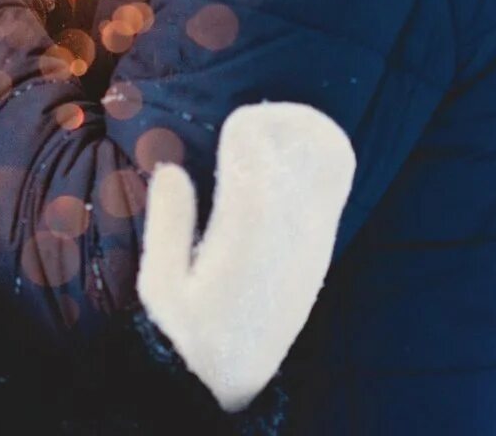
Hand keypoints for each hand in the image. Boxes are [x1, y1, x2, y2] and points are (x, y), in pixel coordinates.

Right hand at [136, 102, 356, 411]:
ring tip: (266, 145)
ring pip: (328, 151)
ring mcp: (317, 233)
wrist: (241, 376)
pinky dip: (318, 154)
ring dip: (301, 133)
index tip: (223, 139)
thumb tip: (172, 168)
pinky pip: (335, 178)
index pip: (261, 143)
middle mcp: (294, 221)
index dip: (243, 127)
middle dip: (275, 121)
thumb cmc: (191, 332)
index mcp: (249, 226)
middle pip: (304, 133)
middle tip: (244, 136)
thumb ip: (166, 223)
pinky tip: (286, 164)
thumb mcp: (160, 287)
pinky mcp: (323, 244)